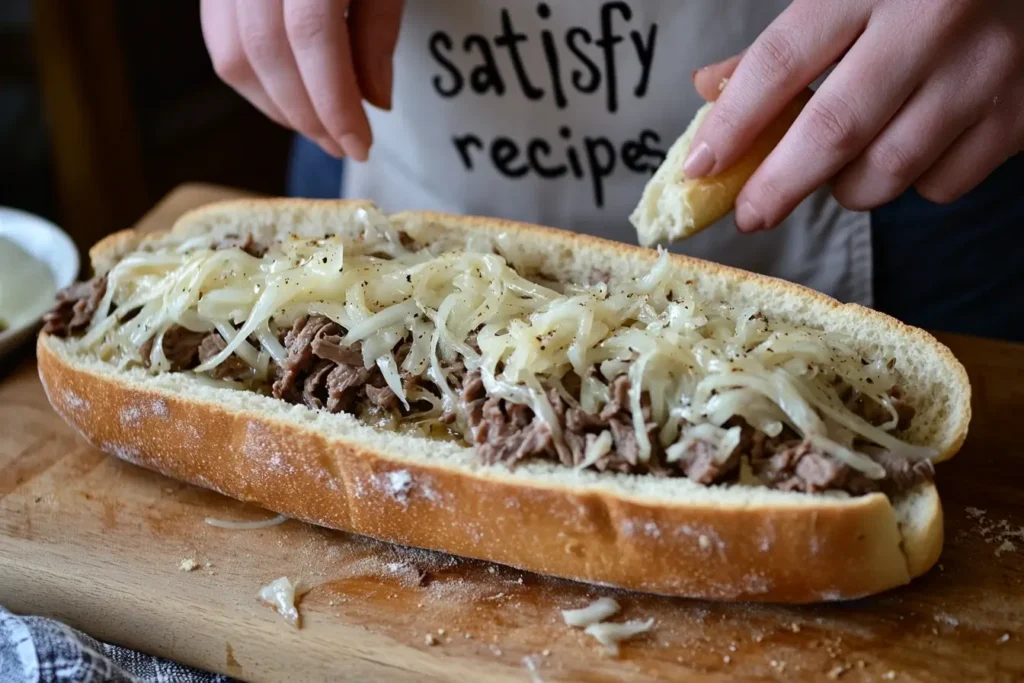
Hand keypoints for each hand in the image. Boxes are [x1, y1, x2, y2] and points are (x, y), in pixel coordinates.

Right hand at [201, 0, 403, 160]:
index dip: (334, 102)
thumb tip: (375, 102)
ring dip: (277, 106)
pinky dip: (252, 81)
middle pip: (266, 52)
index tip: (359, 145)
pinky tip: (286, 97)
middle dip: (307, 115)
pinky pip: (219, 39)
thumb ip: (379, 30)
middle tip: (341, 145)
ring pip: (233, 54)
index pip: (311, 37)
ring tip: (317, 126)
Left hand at [687, 0, 1023, 231]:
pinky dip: (911, 183)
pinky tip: (912, 146)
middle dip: (778, 186)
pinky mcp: (1017, 116)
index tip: (701, 168)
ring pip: (886, 172)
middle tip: (750, 214)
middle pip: (832, 133)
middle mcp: (931, 24)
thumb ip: (783, 43)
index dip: (733, 125)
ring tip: (840, 164)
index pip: (780, 64)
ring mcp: (982, 72)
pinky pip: (940, 184)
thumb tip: (708, 90)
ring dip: (845, 186)